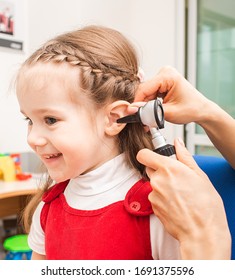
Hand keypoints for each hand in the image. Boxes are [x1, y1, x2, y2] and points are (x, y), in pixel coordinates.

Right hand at [134, 66, 210, 124]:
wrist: (202, 110)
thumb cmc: (191, 109)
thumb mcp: (169, 113)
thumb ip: (150, 111)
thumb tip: (134, 110)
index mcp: (168, 76)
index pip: (144, 88)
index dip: (137, 103)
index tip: (132, 114)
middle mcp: (165, 73)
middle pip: (144, 91)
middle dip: (143, 106)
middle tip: (144, 120)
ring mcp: (164, 77)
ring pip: (146, 94)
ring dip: (146, 107)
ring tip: (150, 118)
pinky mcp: (163, 83)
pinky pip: (151, 94)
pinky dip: (151, 104)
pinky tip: (154, 112)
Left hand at [136, 138, 230, 258]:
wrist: (202, 232)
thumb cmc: (206, 205)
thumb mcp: (199, 175)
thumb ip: (184, 156)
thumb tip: (177, 143)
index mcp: (168, 169)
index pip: (143, 154)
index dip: (148, 154)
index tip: (154, 156)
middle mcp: (157, 181)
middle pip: (149, 168)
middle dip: (159, 170)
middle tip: (176, 177)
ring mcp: (153, 195)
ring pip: (154, 184)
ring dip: (162, 186)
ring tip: (180, 194)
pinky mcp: (153, 207)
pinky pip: (155, 197)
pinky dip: (162, 198)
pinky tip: (176, 203)